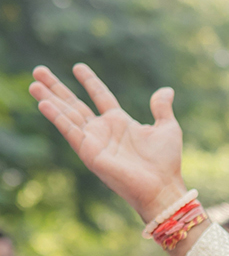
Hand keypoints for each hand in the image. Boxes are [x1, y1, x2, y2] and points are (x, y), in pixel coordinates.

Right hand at [29, 63, 186, 222]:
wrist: (162, 188)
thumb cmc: (166, 163)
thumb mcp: (168, 128)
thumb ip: (162, 108)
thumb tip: (167, 90)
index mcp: (120, 122)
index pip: (100, 96)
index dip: (89, 81)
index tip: (78, 67)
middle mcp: (103, 130)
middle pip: (74, 104)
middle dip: (56, 87)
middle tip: (38, 70)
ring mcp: (94, 141)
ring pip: (67, 115)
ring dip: (49, 99)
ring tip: (34, 83)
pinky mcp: (89, 152)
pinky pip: (70, 131)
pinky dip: (57, 117)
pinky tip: (44, 104)